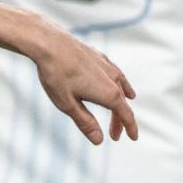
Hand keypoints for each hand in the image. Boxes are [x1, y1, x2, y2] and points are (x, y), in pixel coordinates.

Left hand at [27, 27, 137, 143]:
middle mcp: (113, 78)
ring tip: (128, 103)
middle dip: (120, 120)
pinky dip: (119, 81)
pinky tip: (117, 80)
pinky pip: (115, 72)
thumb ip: (85, 123)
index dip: (130, 128)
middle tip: (114, 135)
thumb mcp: (68, 104)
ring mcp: (107, 65)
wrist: (49, 42)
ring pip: (121, 85)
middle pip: (122, 103)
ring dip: (122, 99)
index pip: (126, 115)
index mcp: (109, 94)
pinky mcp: (99, 56)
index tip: (133, 138)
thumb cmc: (56, 74)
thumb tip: (99, 140)